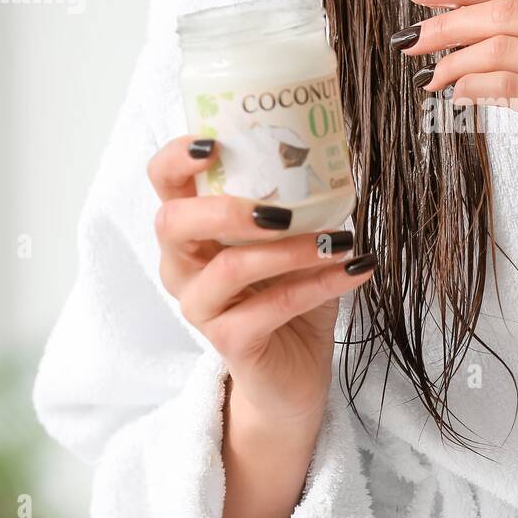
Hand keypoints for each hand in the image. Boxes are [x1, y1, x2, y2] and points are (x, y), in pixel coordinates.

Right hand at [147, 136, 375, 517]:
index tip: (215, 142)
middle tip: (282, 208)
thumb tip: (340, 155)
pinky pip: (271, 307)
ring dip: (291, 250)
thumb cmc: (290, 297)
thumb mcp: (295, 242)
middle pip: (174, 224)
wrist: (294, 376)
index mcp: (193, 231)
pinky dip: (318, 284)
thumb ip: (302, 203)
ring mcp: (201, 308)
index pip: (163, 183)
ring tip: (340, 240)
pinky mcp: (229, 343)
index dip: (177, 158)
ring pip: (229, 268)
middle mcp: (183, 267)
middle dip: (227, 208)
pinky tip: (354, 270)